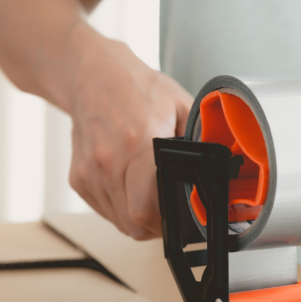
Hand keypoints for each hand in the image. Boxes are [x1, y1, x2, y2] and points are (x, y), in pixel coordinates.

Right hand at [66, 28, 193, 238]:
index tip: (180, 216)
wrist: (93, 74)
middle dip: (155, 227)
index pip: (145, 211)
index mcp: (137, 145)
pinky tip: (131, 187)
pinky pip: (104, 210)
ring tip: (150, 194)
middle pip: (132, 224)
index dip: (166, 223)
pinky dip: (120, 208)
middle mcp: (108, 163)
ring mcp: (89, 173)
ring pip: (118, 222)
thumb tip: (223, 168)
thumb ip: (200, 140)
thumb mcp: (181, 106)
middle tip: (169, 213)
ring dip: (137, 218)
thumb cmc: (138, 88)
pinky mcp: (78, 178)